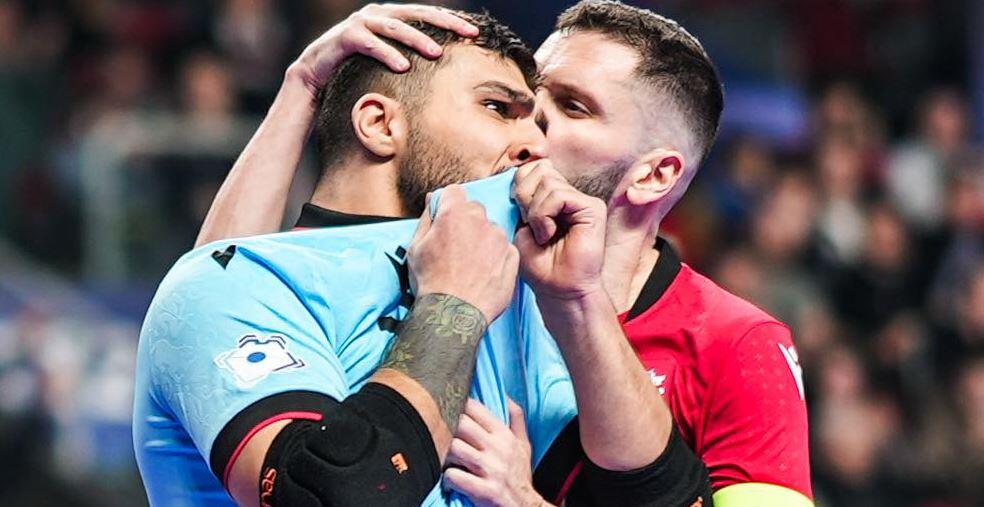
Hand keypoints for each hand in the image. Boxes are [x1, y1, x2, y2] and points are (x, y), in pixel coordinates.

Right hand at [288, 3, 477, 94]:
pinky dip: (387, 54)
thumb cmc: (357, 67)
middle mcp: (378, 13)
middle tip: (468, 34)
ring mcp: (361, 22)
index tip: (476, 32)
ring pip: (395, 27)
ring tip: (437, 53)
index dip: (452, 20)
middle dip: (445, 23)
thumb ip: (409, 56)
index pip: (428, 15)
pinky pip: (370, 44)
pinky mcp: (346, 37)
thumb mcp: (388, 59)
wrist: (316, 73)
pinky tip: (403, 66)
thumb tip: (442, 68)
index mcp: (392, 16)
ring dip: (417, 39)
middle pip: (418, 14)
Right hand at [408, 185, 519, 322]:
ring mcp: (499, 239)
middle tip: (456, 247)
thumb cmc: (431, 282)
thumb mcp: (416, 247)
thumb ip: (427, 218)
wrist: (453, 313)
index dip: (448, 204)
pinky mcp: (512, 257)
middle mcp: (480, 220)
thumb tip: (432, 200)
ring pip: (491, 230)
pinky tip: (483, 274)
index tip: (446, 220)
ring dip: (483, 240)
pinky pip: (504, 249)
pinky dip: (496, 257)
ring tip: (470, 265)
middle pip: (474, 210)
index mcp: (454, 214)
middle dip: (466, 222)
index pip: (454, 192)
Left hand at [444, 399, 548, 506]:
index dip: (457, 407)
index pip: (474, 408)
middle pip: (460, 424)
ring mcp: (490, 469)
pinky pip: (454, 476)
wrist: (526, 506)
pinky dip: (447, 478)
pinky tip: (450, 480)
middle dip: (446, 429)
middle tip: (442, 437)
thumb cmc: (520, 474)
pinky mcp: (484, 490)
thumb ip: (516, 418)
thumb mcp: (524, 444)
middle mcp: (497, 448)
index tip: (450, 414)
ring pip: (454, 448)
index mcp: (504, 434)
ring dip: (444, 454)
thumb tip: (506, 396)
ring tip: (444, 459)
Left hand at [512, 160, 607, 300]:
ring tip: (542, 235)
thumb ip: (521, 196)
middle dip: (524, 197)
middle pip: (538, 169)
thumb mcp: (520, 225)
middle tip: (530, 225)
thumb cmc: (539, 264)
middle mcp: (569, 195)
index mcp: (552, 196)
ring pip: (547, 181)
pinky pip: (559, 195)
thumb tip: (518, 170)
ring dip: (535, 211)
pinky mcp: (592, 208)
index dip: (518, 189)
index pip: (531, 169)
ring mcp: (582, 201)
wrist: (558, 289)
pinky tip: (549, 234)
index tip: (520, 217)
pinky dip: (545, 215)